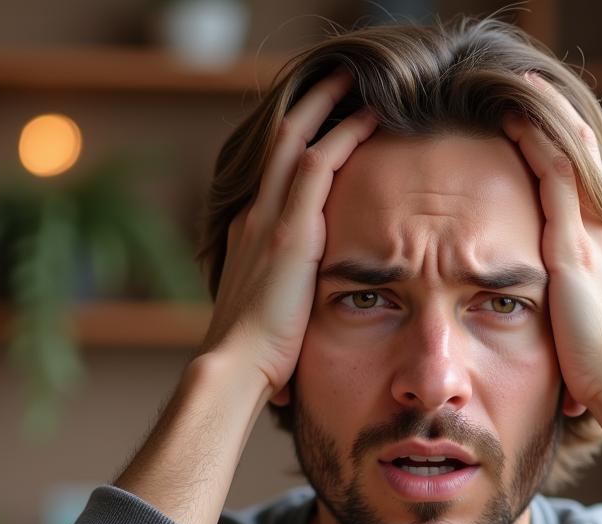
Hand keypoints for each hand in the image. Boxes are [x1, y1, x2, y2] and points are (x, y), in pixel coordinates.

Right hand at [202, 69, 377, 394]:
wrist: (235, 366)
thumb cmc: (256, 357)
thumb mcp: (269, 317)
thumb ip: (284, 303)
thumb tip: (299, 328)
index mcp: (249, 235)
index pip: (274, 175)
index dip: (296, 144)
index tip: (321, 127)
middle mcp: (254, 217)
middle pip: (280, 143)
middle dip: (308, 106)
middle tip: (335, 79)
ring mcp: (268, 220)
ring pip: (296, 141)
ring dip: (325, 107)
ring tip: (351, 80)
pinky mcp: (290, 232)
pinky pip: (317, 166)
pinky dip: (341, 136)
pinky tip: (366, 118)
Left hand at [501, 75, 601, 416]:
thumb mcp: (584, 331)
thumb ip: (571, 312)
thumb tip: (556, 331)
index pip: (582, 186)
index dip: (560, 151)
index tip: (533, 128)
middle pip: (581, 157)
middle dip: (554, 119)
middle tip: (525, 89)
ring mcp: (591, 235)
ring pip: (569, 155)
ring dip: (543, 117)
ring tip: (516, 87)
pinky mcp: (574, 247)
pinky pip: (556, 177)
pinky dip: (535, 143)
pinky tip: (512, 119)